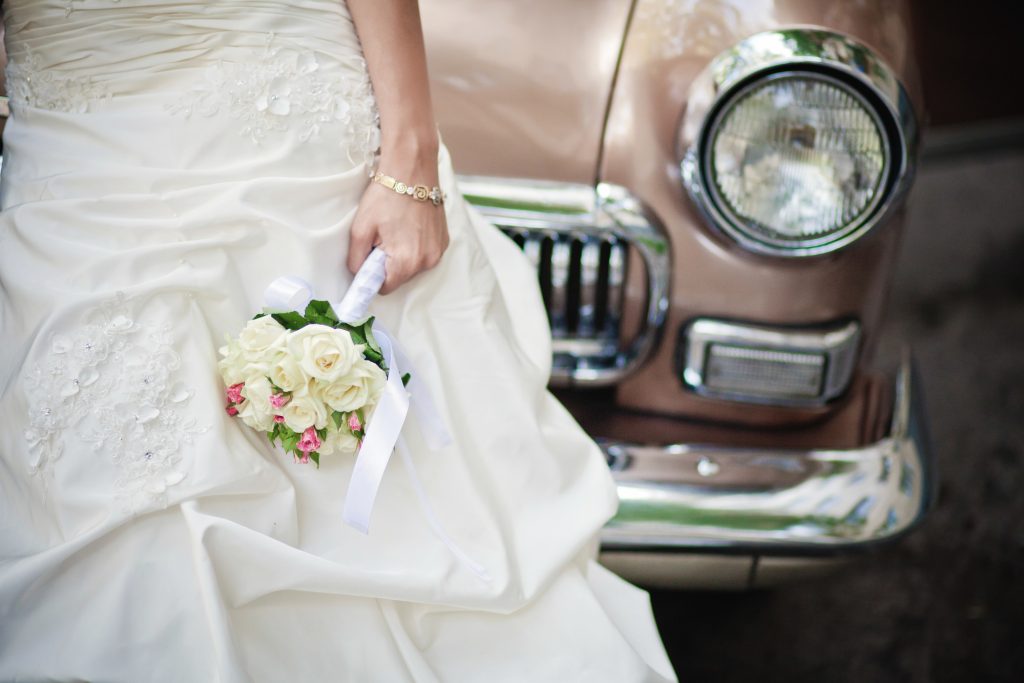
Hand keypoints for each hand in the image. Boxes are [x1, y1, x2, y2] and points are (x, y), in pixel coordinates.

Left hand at [346, 162, 449, 294]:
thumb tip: (358, 273)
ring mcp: (438, 251)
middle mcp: (427, 262)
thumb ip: (355, 259)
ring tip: (396, 229)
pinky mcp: (444, 241)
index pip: (385, 288)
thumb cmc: (386, 196)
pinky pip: (425, 254)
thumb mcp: (360, 229)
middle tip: (382, 237)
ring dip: (402, 255)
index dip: (373, 275)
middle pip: (400, 278)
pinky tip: (410, 227)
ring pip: (413, 267)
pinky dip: (415, 246)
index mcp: (406, 262)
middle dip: (388, 264)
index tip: (369, 258)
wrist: (412, 169)